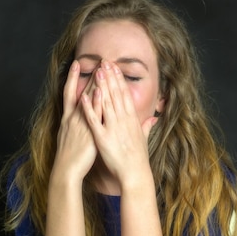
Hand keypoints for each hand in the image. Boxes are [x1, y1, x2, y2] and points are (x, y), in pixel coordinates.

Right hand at [52, 60, 100, 182]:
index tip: (77, 63)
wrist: (66, 170)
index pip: (69, 92)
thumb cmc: (69, 157)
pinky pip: (93, 115)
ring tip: (102, 68)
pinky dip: (96, 102)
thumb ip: (73, 126)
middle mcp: (73, 117)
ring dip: (95, 83)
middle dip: (90, 75)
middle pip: (82, 91)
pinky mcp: (88, 132)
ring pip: (88, 100)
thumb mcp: (68, 137)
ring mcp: (80, 123)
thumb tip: (75, 120)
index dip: (72, 77)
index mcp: (68, 118)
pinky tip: (101, 91)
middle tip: (98, 60)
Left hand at [80, 60, 157, 189]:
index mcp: (132, 120)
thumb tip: (153, 119)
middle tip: (104, 61)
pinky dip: (89, 108)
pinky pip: (94, 121)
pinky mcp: (103, 138)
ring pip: (106, 103)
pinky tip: (84, 97)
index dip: (119, 79)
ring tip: (96, 71)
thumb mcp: (144, 140)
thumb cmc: (139, 159)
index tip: (114, 67)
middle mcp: (123, 121)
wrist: (135, 174)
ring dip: (101, 86)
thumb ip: (146, 127)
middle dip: (110, 76)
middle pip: (116, 94)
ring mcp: (113, 128)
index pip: (125, 94)